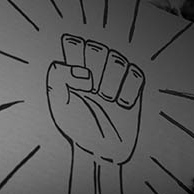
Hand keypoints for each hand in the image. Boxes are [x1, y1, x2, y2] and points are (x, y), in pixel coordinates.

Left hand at [46, 34, 144, 162]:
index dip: (75, 58)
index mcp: (74, 67)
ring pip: (117, 59)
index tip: (74, 81)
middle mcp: (95, 67)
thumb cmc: (76, 125)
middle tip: (91, 92)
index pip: (74, 42)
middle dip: (93, 71)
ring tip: (105, 101)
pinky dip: (128, 91)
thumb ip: (58, 76)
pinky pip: (135, 73)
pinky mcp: (134, 86)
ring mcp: (115, 75)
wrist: (99, 150)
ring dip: (110, 83)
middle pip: (97, 48)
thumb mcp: (58, 102)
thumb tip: (83, 72)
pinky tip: (121, 105)